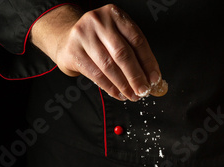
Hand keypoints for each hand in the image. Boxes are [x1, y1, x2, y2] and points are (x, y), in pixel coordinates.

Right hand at [31, 4, 160, 101]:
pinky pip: (96, 74)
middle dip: (136, 76)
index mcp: (115, 14)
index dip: (148, 62)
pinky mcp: (73, 51)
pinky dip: (110, 87)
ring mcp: (83, 35)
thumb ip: (135, 53)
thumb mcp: (117, 37)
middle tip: (144, 90)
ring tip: (132, 95)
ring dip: (124, 85)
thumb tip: (152, 79)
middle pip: (123, 53)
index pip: (137, 40)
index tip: (155, 79)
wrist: (68, 39)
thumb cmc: (100, 40)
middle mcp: (98, 22)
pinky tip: (119, 94)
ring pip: (109, 66)